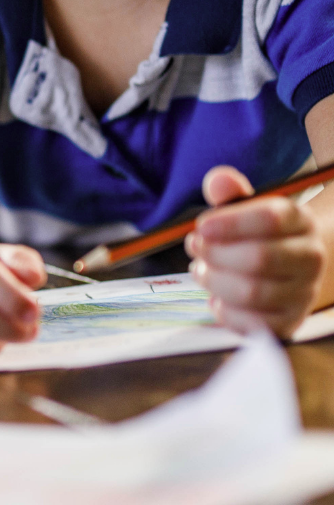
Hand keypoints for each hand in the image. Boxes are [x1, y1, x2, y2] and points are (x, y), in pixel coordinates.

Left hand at [189, 166, 325, 336]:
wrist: (291, 269)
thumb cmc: (257, 234)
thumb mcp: (245, 208)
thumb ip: (229, 193)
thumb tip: (218, 181)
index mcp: (300, 222)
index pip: (271, 219)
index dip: (230, 223)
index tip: (201, 226)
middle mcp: (310, 257)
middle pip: (260, 258)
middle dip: (216, 254)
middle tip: (194, 248)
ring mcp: (304, 292)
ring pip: (254, 292)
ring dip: (215, 281)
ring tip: (199, 270)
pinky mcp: (290, 322)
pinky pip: (253, 324)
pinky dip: (224, 311)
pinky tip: (214, 298)